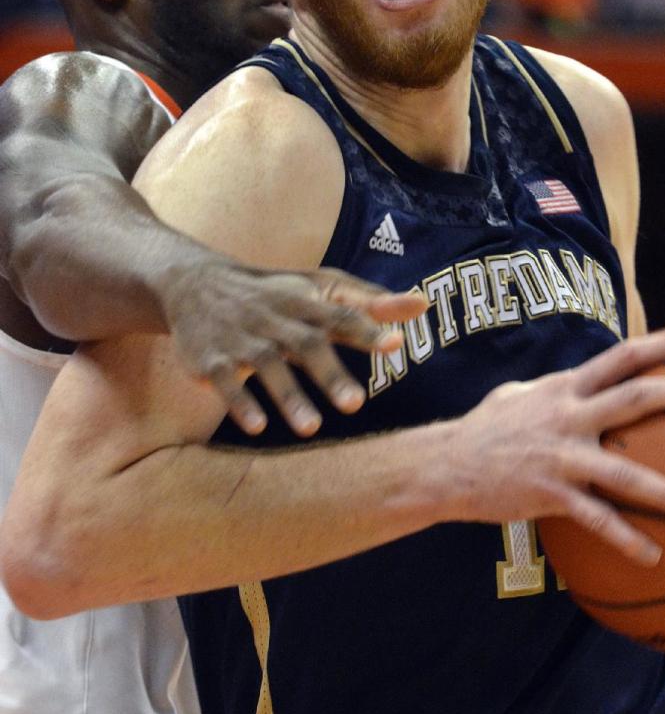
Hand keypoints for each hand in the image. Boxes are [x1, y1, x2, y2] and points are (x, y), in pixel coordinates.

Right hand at [161, 257, 424, 435]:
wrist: (193, 285)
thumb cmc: (275, 293)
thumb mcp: (319, 287)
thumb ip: (370, 301)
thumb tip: (422, 305)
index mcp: (305, 302)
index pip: (341, 314)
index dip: (367, 328)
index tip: (396, 344)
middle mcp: (275, 319)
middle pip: (305, 344)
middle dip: (329, 374)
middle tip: (356, 405)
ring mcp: (242, 340)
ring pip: (267, 367)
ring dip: (289, 397)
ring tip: (311, 428)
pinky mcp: (212, 361)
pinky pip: (227, 382)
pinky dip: (240, 403)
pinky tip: (258, 426)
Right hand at [448, 328, 664, 564]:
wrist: (445, 465)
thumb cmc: (484, 429)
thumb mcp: (518, 395)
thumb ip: (554, 388)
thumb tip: (577, 380)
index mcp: (566, 388)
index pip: (622, 356)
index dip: (662, 345)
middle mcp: (568, 416)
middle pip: (635, 398)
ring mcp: (561, 455)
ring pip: (625, 472)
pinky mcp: (551, 493)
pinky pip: (596, 519)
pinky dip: (626, 539)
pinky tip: (653, 557)